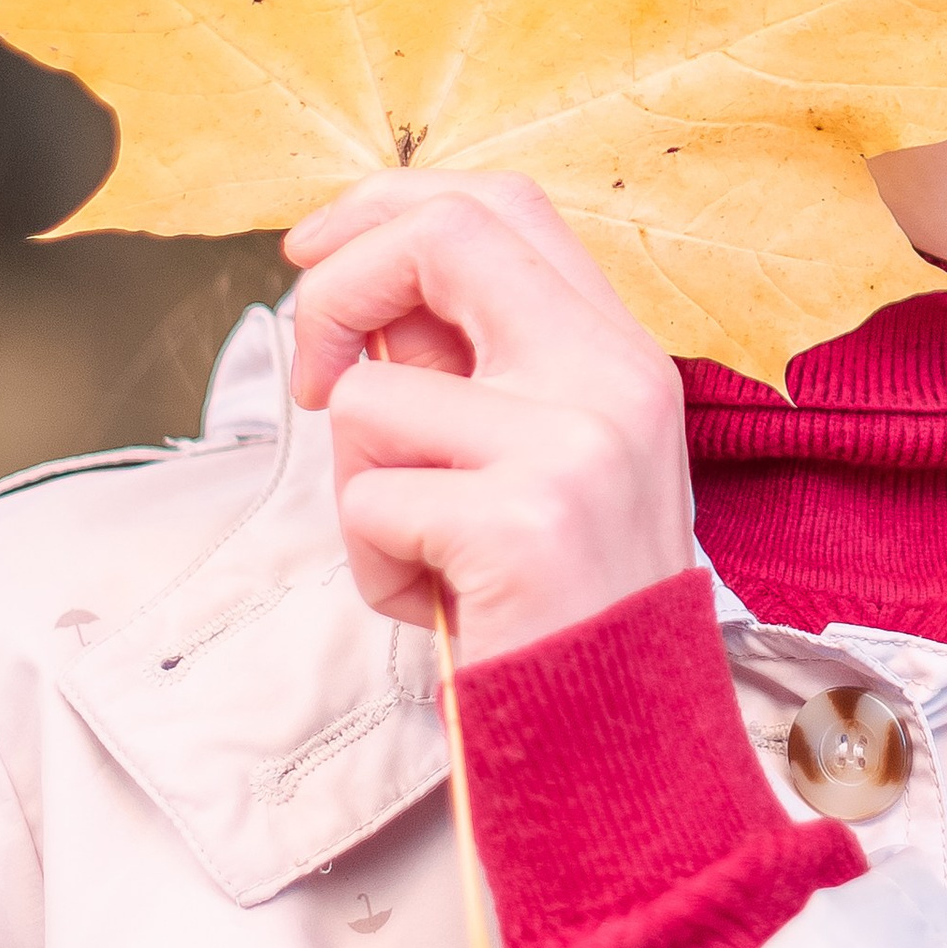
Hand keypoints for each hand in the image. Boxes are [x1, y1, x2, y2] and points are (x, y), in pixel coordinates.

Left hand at [284, 174, 692, 666]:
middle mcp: (611, 378)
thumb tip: (366, 311)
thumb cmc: (566, 610)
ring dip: (362, 488)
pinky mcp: (522, 521)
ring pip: (373, 398)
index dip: (388, 207)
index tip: (320, 255)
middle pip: (442, 236)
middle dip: (337, 292)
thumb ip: (475, 373)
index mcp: (619, 353)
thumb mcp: (544, 463)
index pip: (501, 204)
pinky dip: (376, 565)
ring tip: (429, 552)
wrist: (627, 744)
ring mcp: (573, 444)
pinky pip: (367, 503)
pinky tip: (441, 601)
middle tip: (319, 375)